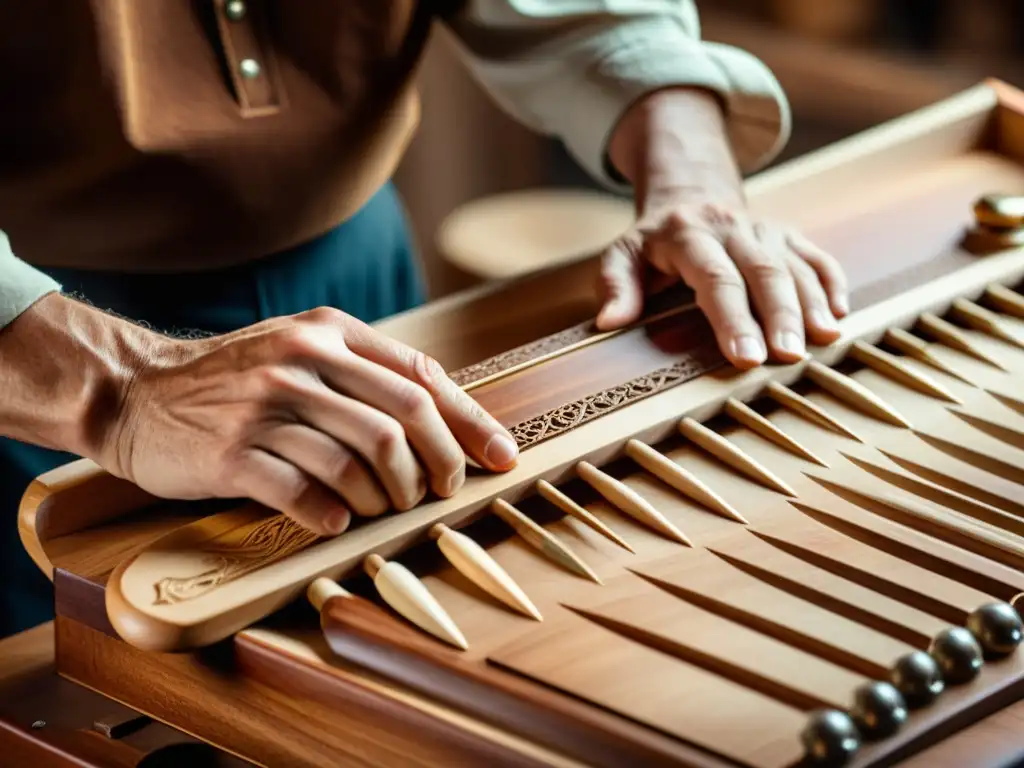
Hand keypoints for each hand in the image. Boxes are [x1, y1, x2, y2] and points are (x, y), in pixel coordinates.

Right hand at [105, 307, 518, 535]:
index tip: (499, 458)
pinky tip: (338, 520)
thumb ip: (365, 372)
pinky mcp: (234, 453)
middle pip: (404, 421)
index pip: (422, 377)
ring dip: (389, 497)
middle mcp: (303, 362)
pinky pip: (308, 493)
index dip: (470, 423)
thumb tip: (448, 419)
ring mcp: (267, 407)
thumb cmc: (236, 380)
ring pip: (362, 460)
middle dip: (438, 466)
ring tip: (385, 508)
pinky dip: (335, 514)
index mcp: (329, 333)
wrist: (136, 392)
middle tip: (441, 494)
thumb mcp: (301, 350)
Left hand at [595, 198, 847, 367]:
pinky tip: (839, 317)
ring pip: (795, 265)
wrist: (691, 194)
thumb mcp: (621, 255)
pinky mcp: (788, 234)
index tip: (746, 357)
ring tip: (822, 342)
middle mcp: (731, 227)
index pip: (715, 279)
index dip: (732, 318)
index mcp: (688, 234)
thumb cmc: (652, 241)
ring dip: (811, 304)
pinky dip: (832, 284)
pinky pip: (816, 257)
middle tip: (789, 356)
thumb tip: (609, 322)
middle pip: (763, 272)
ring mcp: (765, 229)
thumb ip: (615, 285)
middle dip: (779, 315)